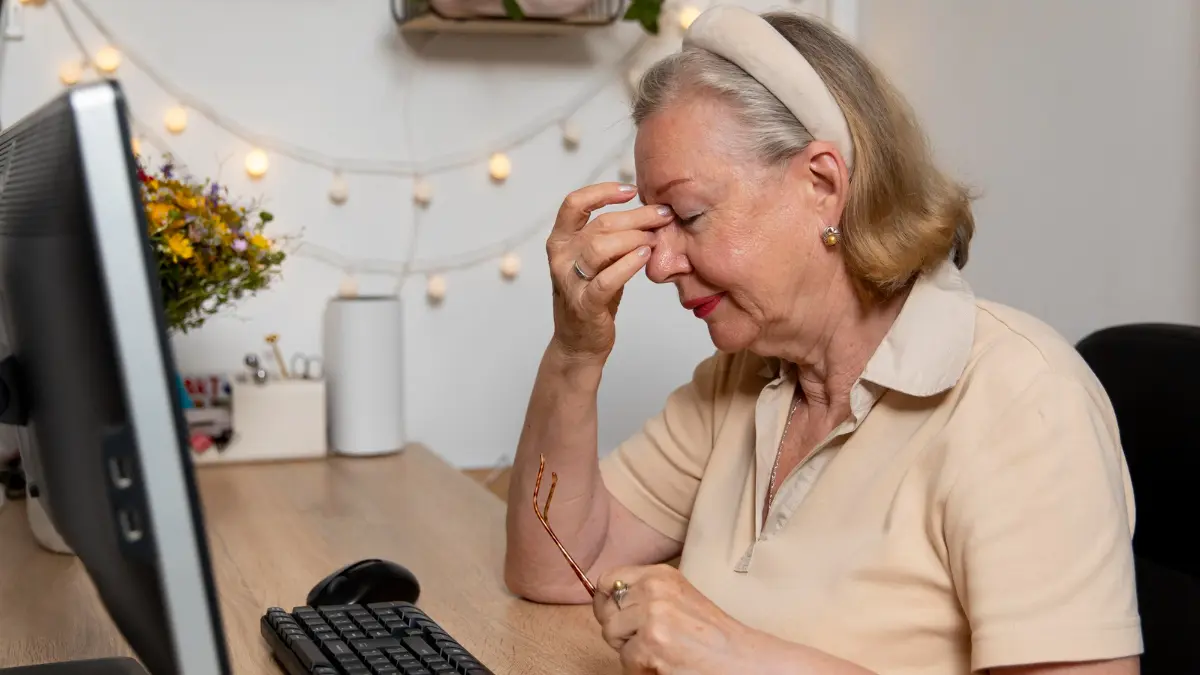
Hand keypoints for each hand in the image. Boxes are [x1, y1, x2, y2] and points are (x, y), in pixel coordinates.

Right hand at [545, 183, 673, 358]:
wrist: (580, 342)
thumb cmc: (594, 295)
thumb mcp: (596, 261)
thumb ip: (610, 236)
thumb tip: (648, 209)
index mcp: (560, 241)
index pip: (574, 203)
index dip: (603, 192)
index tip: (631, 190)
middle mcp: (560, 257)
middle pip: (599, 224)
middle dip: (636, 216)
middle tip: (662, 216)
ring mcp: (569, 281)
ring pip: (601, 247)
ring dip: (634, 238)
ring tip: (654, 239)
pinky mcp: (584, 304)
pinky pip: (607, 279)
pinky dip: (628, 265)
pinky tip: (645, 257)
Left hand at [592, 564, 755, 674]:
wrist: (741, 659)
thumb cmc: (711, 634)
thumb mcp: (677, 597)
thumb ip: (645, 594)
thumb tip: (605, 597)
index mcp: (660, 575)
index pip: (608, 581)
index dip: (606, 603)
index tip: (616, 617)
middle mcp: (654, 589)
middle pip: (607, 612)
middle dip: (620, 632)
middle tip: (650, 640)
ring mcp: (652, 616)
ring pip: (612, 636)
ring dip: (630, 651)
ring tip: (660, 651)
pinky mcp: (652, 644)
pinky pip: (626, 659)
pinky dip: (641, 668)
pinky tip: (666, 663)